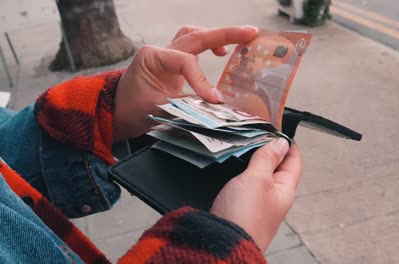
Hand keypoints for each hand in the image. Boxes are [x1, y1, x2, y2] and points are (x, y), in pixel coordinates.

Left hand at [113, 25, 258, 141]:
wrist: (118, 112)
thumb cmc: (133, 111)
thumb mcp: (158, 110)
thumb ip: (187, 106)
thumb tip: (215, 107)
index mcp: (152, 58)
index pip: (185, 62)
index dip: (203, 80)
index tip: (215, 100)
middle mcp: (160, 51)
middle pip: (196, 36)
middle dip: (224, 34)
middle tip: (250, 33)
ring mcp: (167, 54)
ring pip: (194, 36)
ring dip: (217, 36)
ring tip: (242, 39)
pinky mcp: (173, 63)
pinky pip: (194, 48)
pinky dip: (210, 46)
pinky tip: (223, 54)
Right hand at [210, 138, 302, 252]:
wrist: (223, 245)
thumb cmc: (244, 215)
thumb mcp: (258, 179)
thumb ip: (267, 158)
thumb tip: (281, 142)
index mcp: (284, 190)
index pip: (293, 161)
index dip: (288, 143)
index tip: (279, 128)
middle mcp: (273, 197)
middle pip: (277, 167)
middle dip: (269, 150)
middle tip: (257, 132)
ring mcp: (257, 204)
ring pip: (259, 176)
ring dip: (253, 161)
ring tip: (243, 145)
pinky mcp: (241, 208)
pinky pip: (246, 185)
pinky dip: (242, 173)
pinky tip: (231, 167)